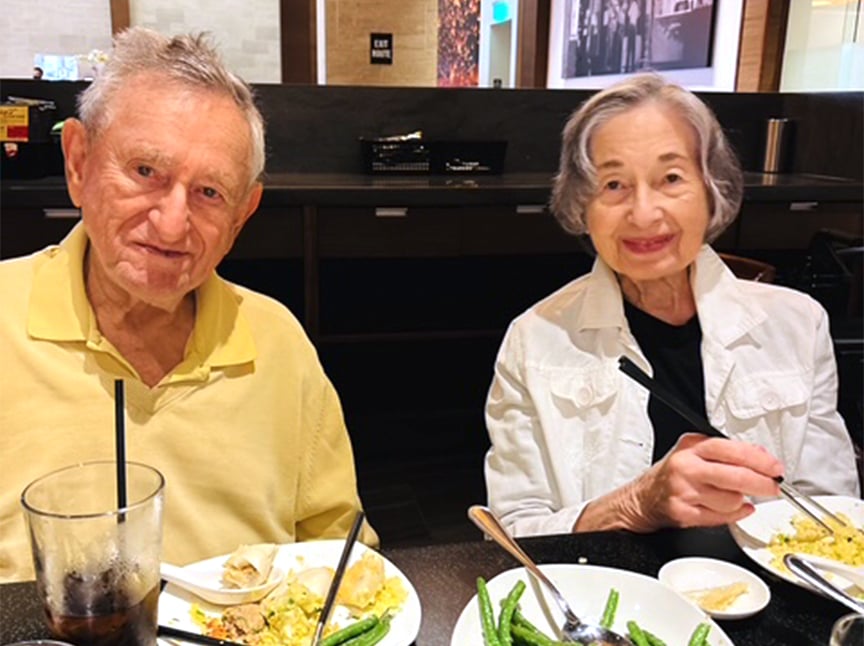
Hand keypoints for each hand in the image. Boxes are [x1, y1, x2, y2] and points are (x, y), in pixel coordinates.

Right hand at [623, 433, 783, 530]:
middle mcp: (687, 468)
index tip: (775, 468)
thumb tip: (760, 456)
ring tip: (734, 495)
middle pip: (736, 477)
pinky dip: (734, 515)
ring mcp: (685, 492)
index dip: (759, 460)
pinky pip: (722, 518)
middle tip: (773, 487)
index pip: (731, 450)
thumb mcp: (694, 450)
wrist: (645, 497)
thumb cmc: (674, 472)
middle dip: (762, 484)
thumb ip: (726, 451)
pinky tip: (732, 508)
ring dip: (741, 500)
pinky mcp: (685, 514)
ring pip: (732, 500)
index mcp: (692, 448)